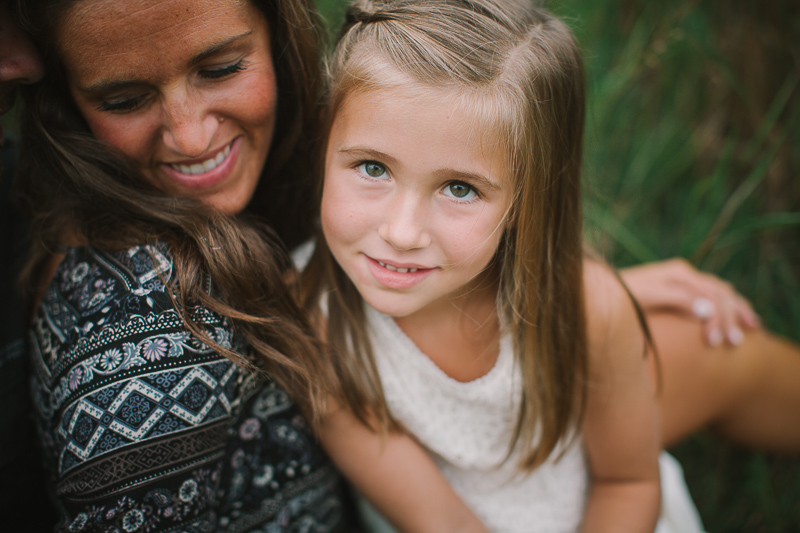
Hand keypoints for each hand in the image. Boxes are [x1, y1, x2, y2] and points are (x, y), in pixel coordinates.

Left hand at [619, 258, 759, 346]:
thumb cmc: (620, 297)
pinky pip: (718, 297)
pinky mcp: (685, 293)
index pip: (710, 293)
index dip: (716, 317)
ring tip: (743, 337)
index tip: (712, 343)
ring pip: (724, 294)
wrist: (602, 294)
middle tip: (731, 344)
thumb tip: (706, 309)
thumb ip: (674, 299)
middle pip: (721, 292)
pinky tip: (744, 324)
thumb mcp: (643, 297)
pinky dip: (733, 309)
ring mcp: (687, 283)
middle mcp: (685, 275)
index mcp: (677, 273)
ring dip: (736, 314)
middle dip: (729, 318)